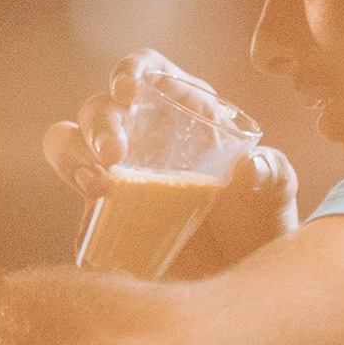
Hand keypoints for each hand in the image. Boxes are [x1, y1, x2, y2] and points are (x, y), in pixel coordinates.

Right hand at [43, 53, 297, 279]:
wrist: (242, 275)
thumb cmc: (259, 222)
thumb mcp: (275, 197)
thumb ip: (272, 176)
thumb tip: (252, 167)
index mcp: (184, 109)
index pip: (148, 69)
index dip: (131, 70)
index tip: (128, 89)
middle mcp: (143, 133)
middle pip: (101, 107)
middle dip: (100, 124)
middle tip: (114, 156)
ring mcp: (118, 171)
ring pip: (69, 142)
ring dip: (72, 156)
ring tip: (96, 186)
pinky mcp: (103, 211)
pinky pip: (77, 202)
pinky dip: (78, 214)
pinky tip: (91, 232)